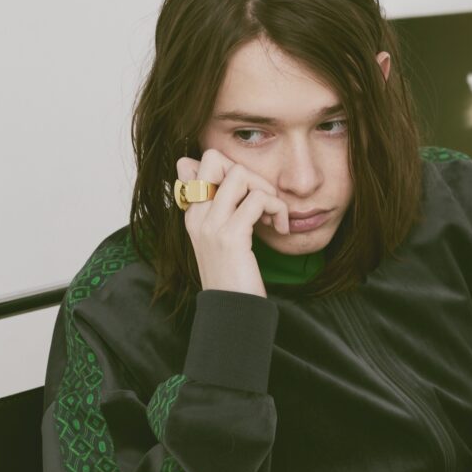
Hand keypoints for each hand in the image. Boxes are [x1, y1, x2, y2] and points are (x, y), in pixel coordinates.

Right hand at [176, 148, 290, 296]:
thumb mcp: (222, 240)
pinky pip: (258, 200)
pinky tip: (279, 228)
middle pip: (216, 158)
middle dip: (249, 173)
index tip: (247, 198)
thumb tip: (227, 184)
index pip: (196, 163)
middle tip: (263, 201)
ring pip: (240, 174)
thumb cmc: (233, 279)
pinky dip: (277, 209)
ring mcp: (211, 225)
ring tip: (272, 216)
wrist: (231, 313)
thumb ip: (222, 209)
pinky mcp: (230, 236)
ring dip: (266, 190)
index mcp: (192, 214)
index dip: (230, 170)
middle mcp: (196, 215)